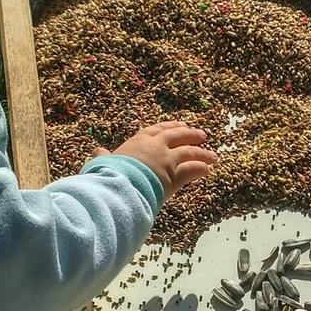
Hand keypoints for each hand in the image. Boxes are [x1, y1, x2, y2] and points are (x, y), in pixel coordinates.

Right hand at [96, 121, 217, 200]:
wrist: (119, 185)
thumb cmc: (108, 173)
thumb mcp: (104, 161)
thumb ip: (103, 156)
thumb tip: (98, 152)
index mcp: (138, 140)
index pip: (157, 129)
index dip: (169, 127)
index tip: (178, 125)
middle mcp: (156, 146)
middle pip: (178, 136)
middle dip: (190, 134)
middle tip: (201, 135)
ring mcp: (168, 159)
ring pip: (190, 152)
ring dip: (203, 153)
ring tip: (213, 155)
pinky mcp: (175, 175)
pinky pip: (192, 169)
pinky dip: (201, 169)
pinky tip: (207, 170)